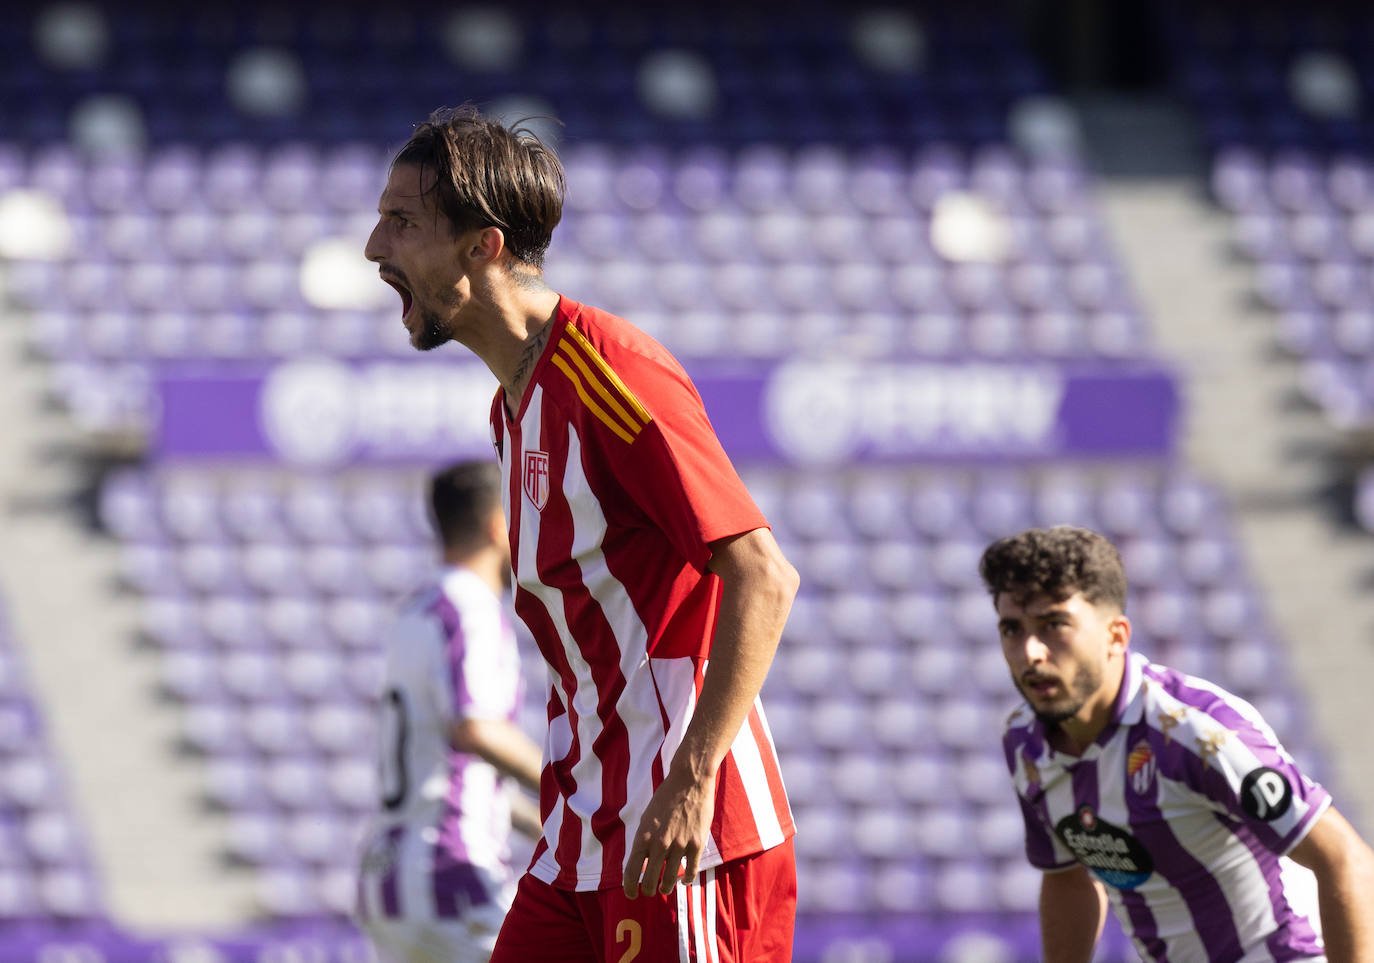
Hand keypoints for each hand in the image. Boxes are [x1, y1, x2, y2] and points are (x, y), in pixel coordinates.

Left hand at [622, 767, 715, 897]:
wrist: (690, 781)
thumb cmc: (666, 798)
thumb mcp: (647, 818)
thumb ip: (644, 840)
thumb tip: (642, 862)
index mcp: (643, 836)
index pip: (631, 871)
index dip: (629, 888)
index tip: (631, 894)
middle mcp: (659, 844)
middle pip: (650, 881)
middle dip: (648, 891)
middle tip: (649, 892)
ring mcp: (679, 845)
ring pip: (670, 880)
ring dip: (666, 887)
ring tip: (665, 888)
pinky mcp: (696, 844)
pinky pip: (691, 871)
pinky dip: (687, 879)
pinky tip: (685, 880)